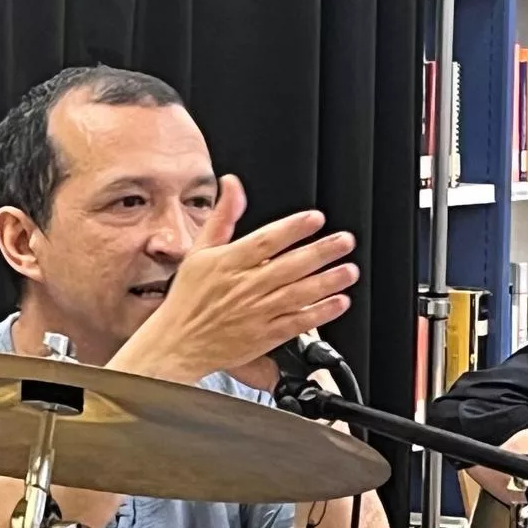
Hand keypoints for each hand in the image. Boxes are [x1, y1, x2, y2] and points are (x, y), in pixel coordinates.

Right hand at [112, 175, 357, 383]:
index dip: (293, 228)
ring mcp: (256, 312)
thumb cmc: (188, 298)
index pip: (266, 240)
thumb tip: (232, 185)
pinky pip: (297, 322)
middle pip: (290, 266)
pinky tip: (338, 303)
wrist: (178, 343)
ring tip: (349, 271)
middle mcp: (245, 286)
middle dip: (321, 252)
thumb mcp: (199, 251)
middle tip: (345, 241)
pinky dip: (319, 314)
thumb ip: (222, 217)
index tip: (315, 219)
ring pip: (298, 294)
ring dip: (327, 282)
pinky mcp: (264, 336)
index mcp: (229, 263)